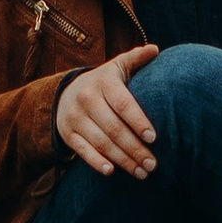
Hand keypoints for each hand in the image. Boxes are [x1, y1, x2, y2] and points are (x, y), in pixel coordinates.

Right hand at [56, 46, 159, 176]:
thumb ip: (136, 59)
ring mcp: (75, 117)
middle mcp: (86, 98)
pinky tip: (112, 172)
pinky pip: (82, 151)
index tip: (154, 138)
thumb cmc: (103, 83)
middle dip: (135, 149)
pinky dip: (96, 162)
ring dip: (123, 160)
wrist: (66, 92)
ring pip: (101, 143)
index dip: (138, 121)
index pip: (122, 103)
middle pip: (114, 128)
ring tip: (142, 173)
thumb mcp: (117, 67)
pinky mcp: (67, 133)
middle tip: (153, 164)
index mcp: (103, 82)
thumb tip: (155, 49)